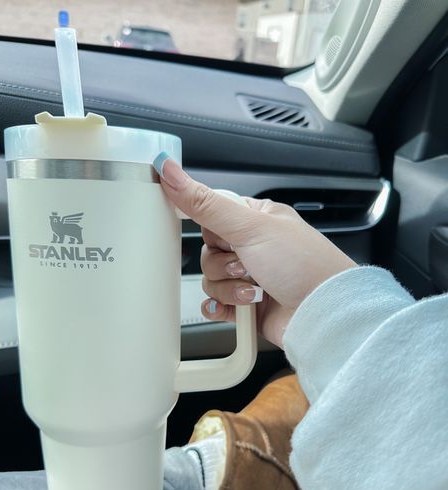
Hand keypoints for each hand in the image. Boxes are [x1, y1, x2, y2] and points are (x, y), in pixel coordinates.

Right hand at [154, 155, 356, 347]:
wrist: (324, 314)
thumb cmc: (303, 264)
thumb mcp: (250, 227)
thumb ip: (205, 203)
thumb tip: (169, 171)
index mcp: (256, 219)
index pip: (211, 215)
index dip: (209, 227)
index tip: (215, 234)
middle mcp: (253, 247)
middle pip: (207, 251)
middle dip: (222, 264)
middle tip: (246, 265)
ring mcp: (250, 278)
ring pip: (210, 280)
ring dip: (228, 288)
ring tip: (254, 290)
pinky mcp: (246, 306)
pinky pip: (215, 304)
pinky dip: (223, 307)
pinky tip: (239, 307)